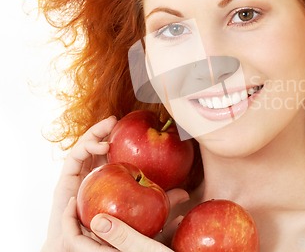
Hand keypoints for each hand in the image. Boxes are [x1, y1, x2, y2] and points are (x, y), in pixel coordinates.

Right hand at [41, 115, 188, 250]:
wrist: (82, 250)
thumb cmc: (113, 237)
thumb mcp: (145, 217)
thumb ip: (163, 206)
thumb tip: (185, 193)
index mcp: (108, 180)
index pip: (112, 153)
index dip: (121, 138)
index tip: (134, 128)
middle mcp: (91, 177)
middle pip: (96, 146)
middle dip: (103, 129)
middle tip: (117, 120)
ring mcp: (77, 179)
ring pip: (84, 147)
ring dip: (94, 133)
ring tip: (110, 127)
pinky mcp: (65, 184)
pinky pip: (72, 161)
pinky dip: (84, 148)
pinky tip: (101, 146)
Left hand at [59, 189, 188, 250]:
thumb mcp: (145, 250)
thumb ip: (122, 236)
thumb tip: (95, 219)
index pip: (75, 242)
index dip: (68, 221)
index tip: (74, 199)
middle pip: (93, 234)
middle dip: (91, 213)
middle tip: (91, 190)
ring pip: (118, 232)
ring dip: (119, 216)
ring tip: (121, 195)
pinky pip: (140, 236)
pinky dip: (147, 223)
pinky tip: (165, 210)